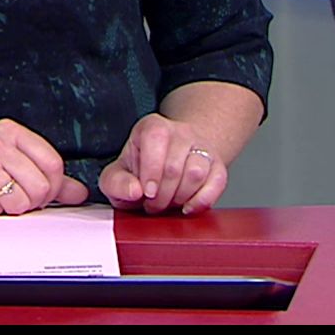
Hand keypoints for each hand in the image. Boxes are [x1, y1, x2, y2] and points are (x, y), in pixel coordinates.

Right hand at [0, 118, 90, 214]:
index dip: (51, 187)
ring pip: (20, 201)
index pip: (54, 163)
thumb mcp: (9, 163)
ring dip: (8, 209)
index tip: (37, 192)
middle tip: (9, 197)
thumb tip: (80, 192)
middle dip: (30, 202)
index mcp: (11, 131)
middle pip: (40, 186)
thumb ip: (47, 177)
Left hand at [99, 113, 226, 215]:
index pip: (155, 138)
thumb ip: (116, 183)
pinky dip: (202, 200)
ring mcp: (202, 147)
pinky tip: (188, 207)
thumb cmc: (140, 172)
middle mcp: (180, 132)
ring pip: (196, 173)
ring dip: (180, 197)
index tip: (146, 192)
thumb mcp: (117, 176)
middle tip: (153, 204)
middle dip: (162, 194)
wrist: (167, 167)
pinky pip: (217, 182)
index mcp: (152, 127)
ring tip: (169, 202)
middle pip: (174, 165)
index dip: (150, 171)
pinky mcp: (218, 166)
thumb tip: (134, 190)